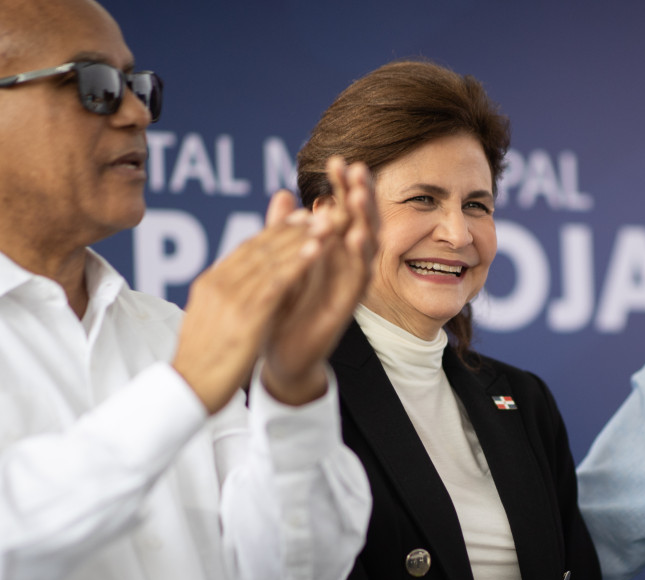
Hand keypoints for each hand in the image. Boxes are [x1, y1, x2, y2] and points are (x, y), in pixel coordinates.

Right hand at [171, 195, 320, 412]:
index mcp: (209, 283)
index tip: (296, 219)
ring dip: (302, 239)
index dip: (274, 232)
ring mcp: (231, 297)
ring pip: (272, 259)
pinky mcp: (246, 315)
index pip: (246, 249)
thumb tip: (237, 290)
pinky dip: (298, 263)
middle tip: (318, 212)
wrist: (186, 389)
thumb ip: (223, 300)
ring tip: (326, 223)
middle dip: (292, 228)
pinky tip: (318, 251)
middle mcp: (218, 283)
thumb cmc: (200, 363)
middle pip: (260, 247)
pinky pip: (277, 282)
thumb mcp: (209, 322)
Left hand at [261, 157, 377, 404]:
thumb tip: (280, 194)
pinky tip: (355, 236)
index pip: (343, 211)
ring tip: (358, 194)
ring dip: (363, 220)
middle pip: (360, 222)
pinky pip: (356, 279)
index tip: (338, 160)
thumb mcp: (282, 262)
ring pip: (364, 247)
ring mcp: (348, 286)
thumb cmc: (284, 307)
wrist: (283, 354)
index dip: (342, 187)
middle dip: (359, 195)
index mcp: (332, 251)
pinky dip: (357, 257)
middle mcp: (345, 265)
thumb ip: (283, 230)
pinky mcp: (345, 307)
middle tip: (355, 168)